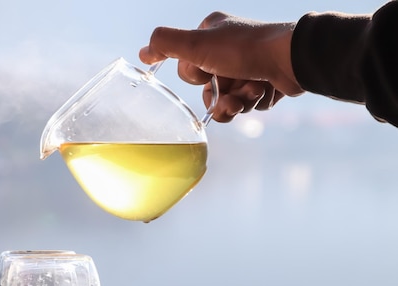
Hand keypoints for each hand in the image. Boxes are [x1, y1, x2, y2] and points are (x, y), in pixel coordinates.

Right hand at [139, 12, 303, 121]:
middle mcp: (229, 48)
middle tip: (234, 97)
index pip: (189, 68)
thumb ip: (166, 45)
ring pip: (229, 98)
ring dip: (239, 102)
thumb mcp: (197, 44)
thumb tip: (142, 53)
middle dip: (220, 98)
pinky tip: (266, 90)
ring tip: (254, 92)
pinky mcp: (265, 80)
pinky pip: (249, 102)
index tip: (210, 71)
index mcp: (211, 34)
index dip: (198, 76)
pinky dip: (256, 101)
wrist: (291, 60)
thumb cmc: (244, 50)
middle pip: (209, 88)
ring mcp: (249, 65)